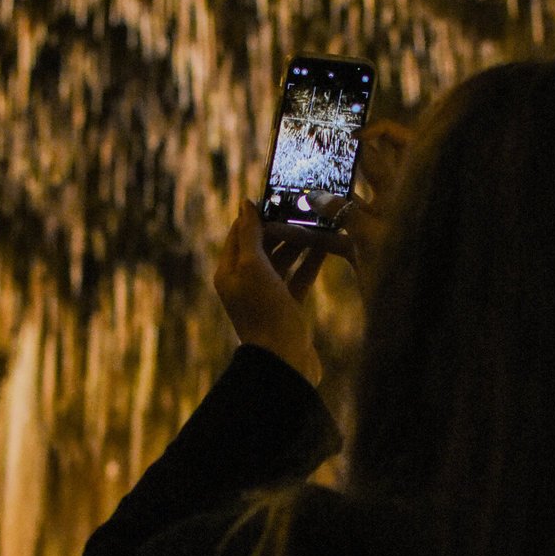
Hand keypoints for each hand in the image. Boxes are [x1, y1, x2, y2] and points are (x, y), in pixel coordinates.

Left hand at [213, 200, 325, 383]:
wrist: (284, 360)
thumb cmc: (265, 312)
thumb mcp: (254, 267)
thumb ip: (250, 234)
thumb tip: (245, 203)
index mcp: (229, 272)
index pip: (240, 233)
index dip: (256, 214)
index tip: (276, 195)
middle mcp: (245, 282)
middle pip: (262, 245)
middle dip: (281, 226)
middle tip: (302, 205)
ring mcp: (268, 295)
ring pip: (283, 259)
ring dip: (298, 241)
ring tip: (317, 221)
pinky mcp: (288, 305)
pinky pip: (299, 276)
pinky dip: (310, 261)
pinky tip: (326, 245)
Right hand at [271, 120, 413, 300]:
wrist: (418, 311)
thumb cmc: (408, 268)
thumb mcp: (374, 236)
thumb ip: (345, 213)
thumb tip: (315, 195)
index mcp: (408, 189)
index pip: (403, 143)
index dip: (380, 131)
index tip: (352, 134)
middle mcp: (396, 202)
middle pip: (368, 169)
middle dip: (338, 161)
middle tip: (312, 153)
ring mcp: (381, 225)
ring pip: (346, 204)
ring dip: (319, 200)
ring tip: (290, 191)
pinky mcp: (365, 249)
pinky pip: (336, 235)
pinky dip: (314, 235)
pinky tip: (287, 233)